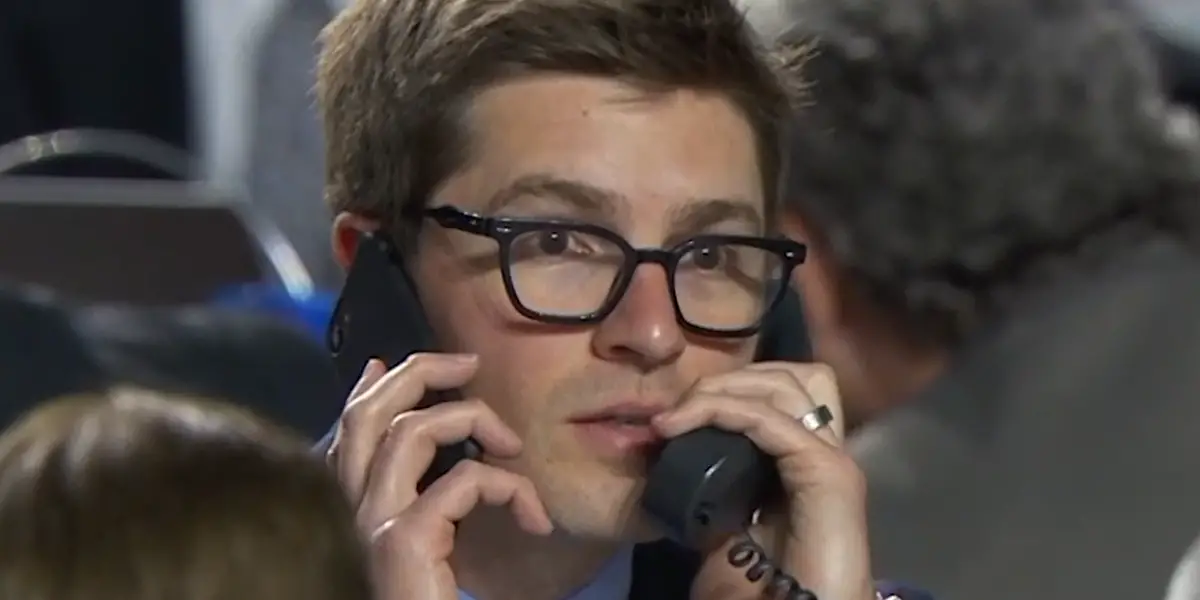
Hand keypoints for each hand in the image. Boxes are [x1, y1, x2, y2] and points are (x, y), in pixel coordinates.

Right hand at [327, 354, 553, 599]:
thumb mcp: (419, 543)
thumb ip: (416, 493)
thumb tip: (426, 440)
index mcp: (349, 507)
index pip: (347, 428)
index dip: (370, 388)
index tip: (391, 364)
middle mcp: (349, 510)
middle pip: (367, 413)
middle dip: (419, 372)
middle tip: (468, 363)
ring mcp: (371, 524)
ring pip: (410, 431)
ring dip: (471, 420)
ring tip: (511, 445)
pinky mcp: (405, 542)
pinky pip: (462, 481)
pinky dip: (506, 486)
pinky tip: (533, 516)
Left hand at [651, 362, 873, 599]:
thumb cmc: (763, 593)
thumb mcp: (723, 530)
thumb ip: (713, 492)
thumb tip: (673, 461)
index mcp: (802, 462)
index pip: (780, 391)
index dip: (730, 388)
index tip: (672, 416)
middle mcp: (824, 451)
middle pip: (789, 375)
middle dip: (728, 379)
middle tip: (677, 410)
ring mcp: (831, 459)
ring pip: (783, 384)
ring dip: (721, 390)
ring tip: (676, 416)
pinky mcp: (828, 472)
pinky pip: (772, 418)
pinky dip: (725, 410)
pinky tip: (685, 425)